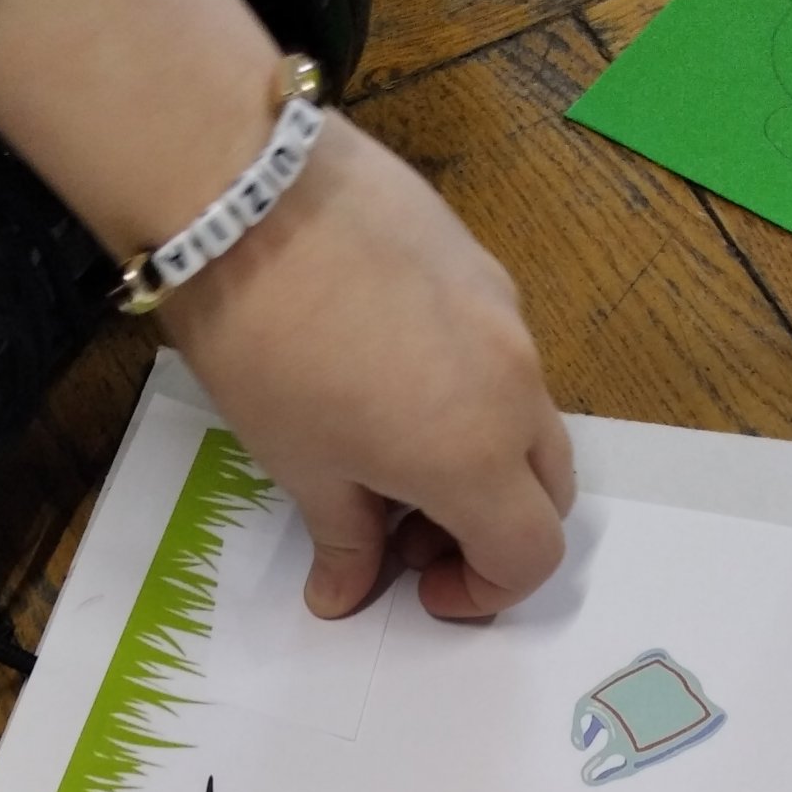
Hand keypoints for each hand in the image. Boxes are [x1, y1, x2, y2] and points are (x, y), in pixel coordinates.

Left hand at [0, 0, 571, 618]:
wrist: (246, 195)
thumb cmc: (265, 348)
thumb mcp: (300, 465)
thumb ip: (343, 541)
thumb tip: (343, 596)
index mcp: (475, 457)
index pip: (529, 555)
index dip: (484, 593)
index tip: (422, 590)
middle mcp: (515, 390)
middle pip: (546, 491)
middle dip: (490, 530)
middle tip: (407, 534)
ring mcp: (506, 319)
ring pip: (526, 421)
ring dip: (481, 463)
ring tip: (390, 455)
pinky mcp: (482, 266)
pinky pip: (500, 356)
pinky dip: (468, 396)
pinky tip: (387, 379)